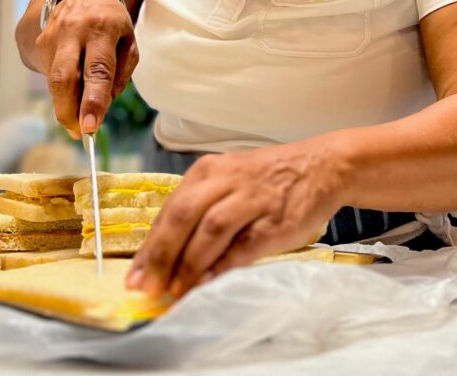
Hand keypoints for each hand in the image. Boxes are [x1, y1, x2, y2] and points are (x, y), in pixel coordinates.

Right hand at [33, 0, 137, 138]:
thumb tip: (104, 104)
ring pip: (54, 80)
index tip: (91, 127)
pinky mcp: (39, 45)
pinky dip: (62, 94)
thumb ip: (122, 71)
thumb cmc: (109, 22)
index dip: (93, 100)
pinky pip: (51, 76)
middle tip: (79, 133)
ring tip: (76, 124)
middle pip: (64, 77)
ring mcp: (52, 37)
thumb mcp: (128, 39)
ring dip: (64, 107)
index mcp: (102, 28)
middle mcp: (73, 31)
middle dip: (69, 110)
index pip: (98, 70)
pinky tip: (71, 99)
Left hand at [127, 139, 347, 297]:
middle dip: (161, 256)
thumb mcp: (228, 184)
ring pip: (210, 228)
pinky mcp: (277, 219)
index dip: (150, 247)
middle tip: (147, 288)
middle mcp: (226, 179)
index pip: (169, 210)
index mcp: (208, 171)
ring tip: (175, 291)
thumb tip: (165, 258)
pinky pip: (245, 244)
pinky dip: (223, 265)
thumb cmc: (269, 182)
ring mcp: (253, 198)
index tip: (134, 277)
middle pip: (183, 216)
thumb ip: (200, 213)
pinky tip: (209, 284)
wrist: (322, 166)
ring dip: (189, 263)